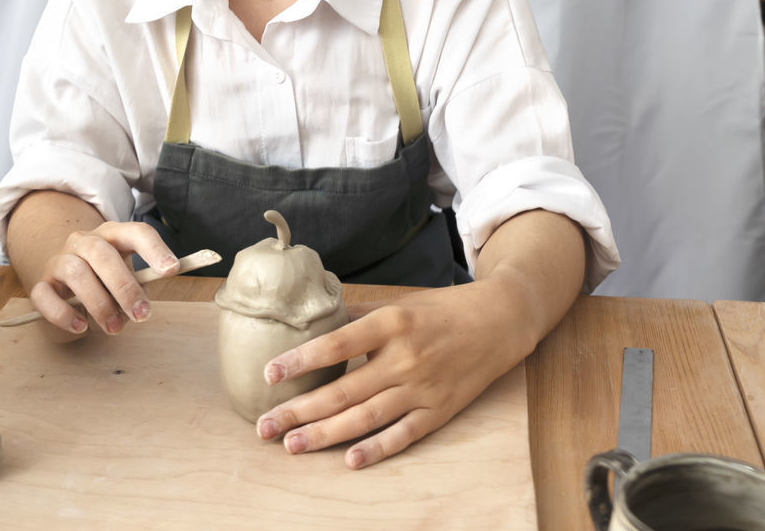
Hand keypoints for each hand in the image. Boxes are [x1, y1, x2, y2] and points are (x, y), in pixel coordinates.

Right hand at [30, 221, 179, 337]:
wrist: (63, 278)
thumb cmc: (104, 279)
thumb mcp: (126, 277)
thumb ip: (136, 285)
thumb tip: (141, 304)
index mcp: (112, 234)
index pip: (135, 232)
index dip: (155, 249)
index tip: (173, 271)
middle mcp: (84, 241)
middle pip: (102, 254)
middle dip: (125, 286)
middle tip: (142, 315)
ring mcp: (60, 260)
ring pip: (76, 273)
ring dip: (99, 304)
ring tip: (115, 328)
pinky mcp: (41, 284)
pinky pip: (45, 296)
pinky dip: (63, 314)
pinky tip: (81, 327)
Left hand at [254, 282, 531, 468]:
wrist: (498, 322)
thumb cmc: (442, 310)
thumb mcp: (400, 303)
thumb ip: (359, 314)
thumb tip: (316, 319)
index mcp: (391, 322)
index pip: (337, 344)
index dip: (301, 360)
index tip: (269, 372)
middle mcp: (404, 357)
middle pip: (344, 390)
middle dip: (300, 410)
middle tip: (265, 426)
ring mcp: (422, 387)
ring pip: (366, 417)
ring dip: (326, 434)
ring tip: (293, 444)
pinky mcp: (439, 410)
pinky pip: (402, 434)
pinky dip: (376, 449)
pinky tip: (349, 460)